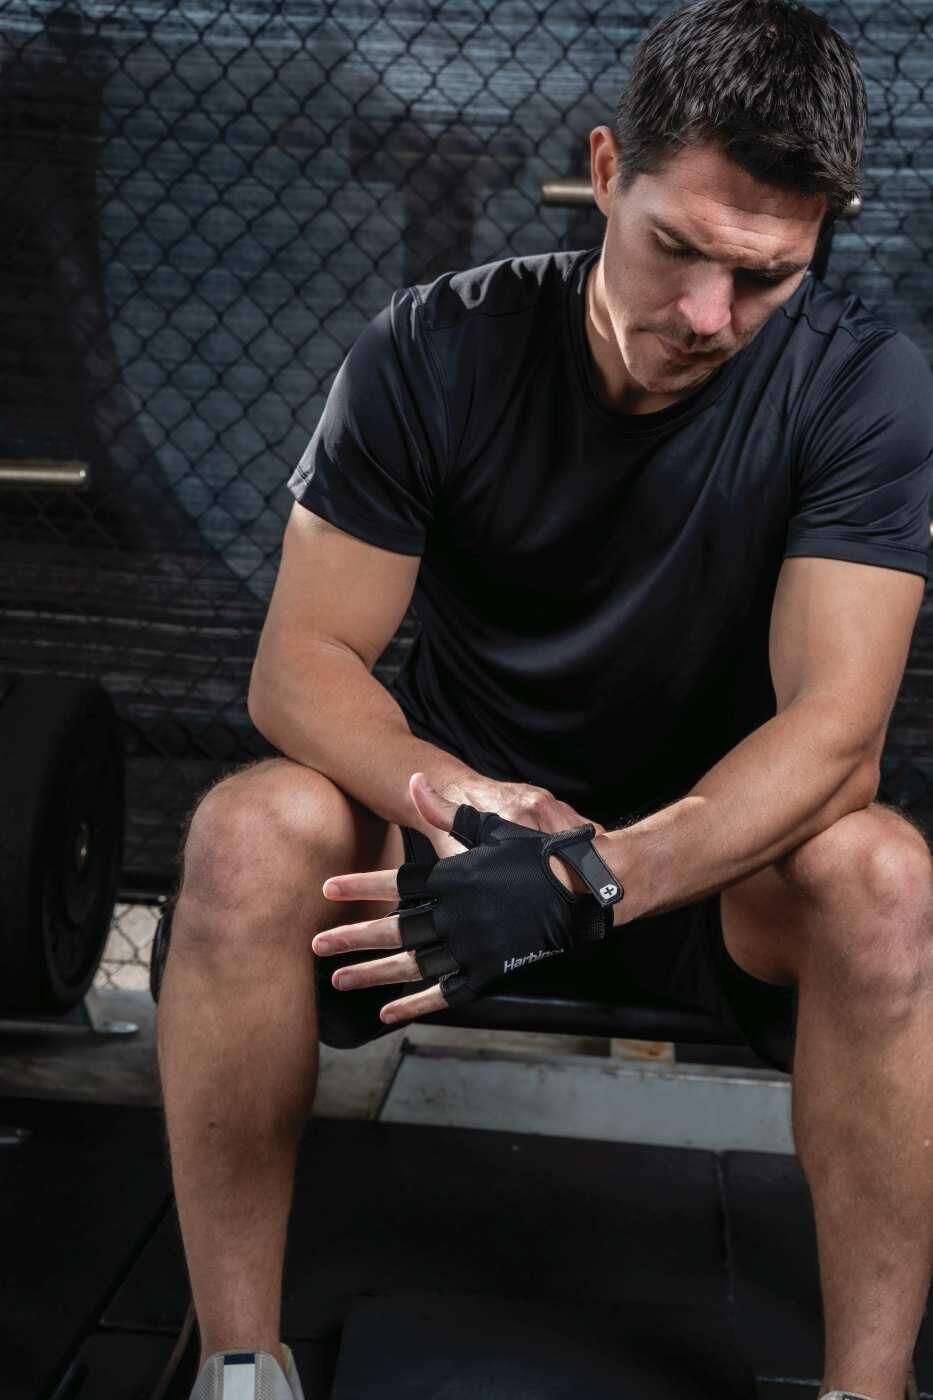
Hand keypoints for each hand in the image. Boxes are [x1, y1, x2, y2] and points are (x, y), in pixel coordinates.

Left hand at [311, 773, 606, 1023]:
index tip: (328, 888)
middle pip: (394, 929)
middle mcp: (455, 915)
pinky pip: (444, 993)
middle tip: (316, 943)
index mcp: (453, 878)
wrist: (582, 890)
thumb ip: (445, 811)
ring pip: (412, 966)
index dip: (360, 886)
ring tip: (339, 980)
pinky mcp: (487, 972)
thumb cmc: (534, 854)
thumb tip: (414, 780)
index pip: (396, 883)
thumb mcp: (488, 827)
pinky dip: (414, 1004)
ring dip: (372, 973)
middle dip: (352, 936)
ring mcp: (471, 947)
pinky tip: (386, 1012)